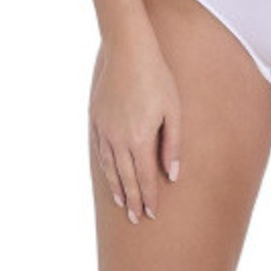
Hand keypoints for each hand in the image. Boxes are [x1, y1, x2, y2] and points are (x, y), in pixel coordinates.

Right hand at [88, 30, 181, 223]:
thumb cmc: (157, 77)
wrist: (128, 50)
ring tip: (121, 204)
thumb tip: (173, 174)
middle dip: (132, 200)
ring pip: (110, 167)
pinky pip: (100, 150)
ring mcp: (105, 130)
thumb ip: (173, 144)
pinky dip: (105, 167)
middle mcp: (119, 139)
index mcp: (140, 138)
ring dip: (116, 187)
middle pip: (126, 178)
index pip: (144, 178)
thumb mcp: (173, 109)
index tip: (152, 214)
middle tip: (136, 219)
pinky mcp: (96, 118)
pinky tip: (109, 172)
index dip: (149, 198)